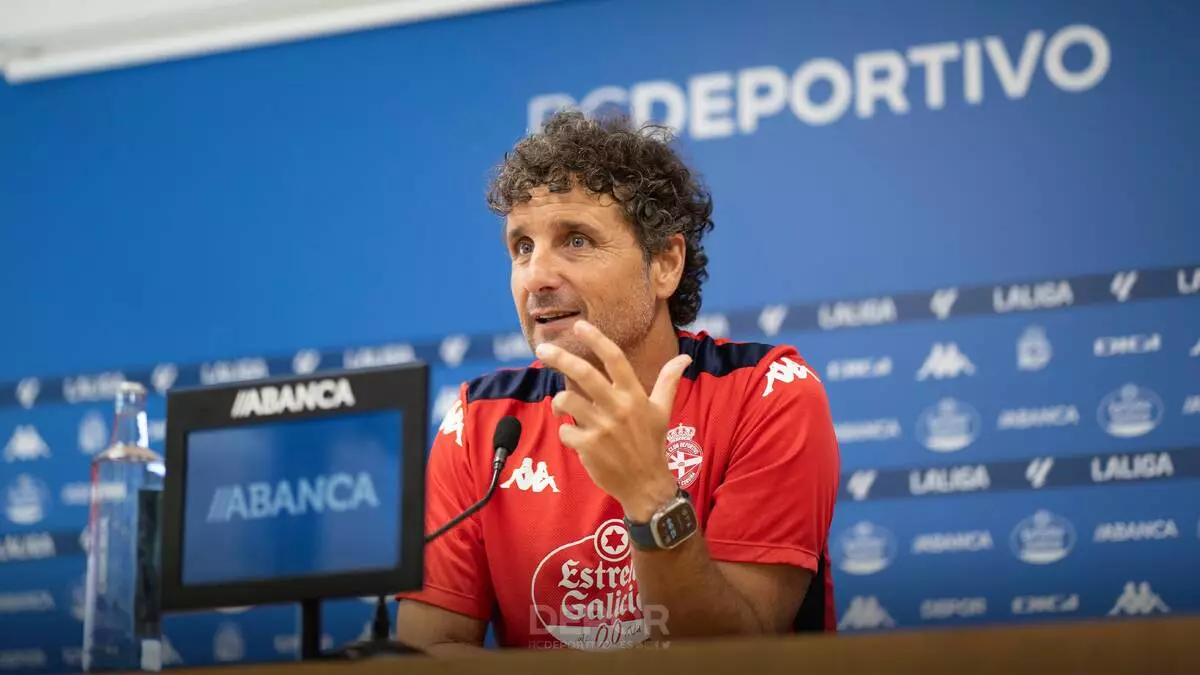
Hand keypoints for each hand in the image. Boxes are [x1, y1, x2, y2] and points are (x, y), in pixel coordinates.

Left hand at [535, 320, 691, 520]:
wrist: (646, 485)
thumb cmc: (652, 444)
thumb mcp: (662, 411)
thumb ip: (668, 381)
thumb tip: (684, 359)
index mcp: (634, 395)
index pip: (614, 359)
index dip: (596, 339)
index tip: (579, 326)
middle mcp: (618, 407)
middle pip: (583, 373)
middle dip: (560, 358)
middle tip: (542, 350)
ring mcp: (602, 427)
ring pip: (567, 400)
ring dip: (559, 402)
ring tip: (562, 407)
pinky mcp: (588, 446)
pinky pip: (565, 430)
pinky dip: (566, 432)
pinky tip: (575, 437)